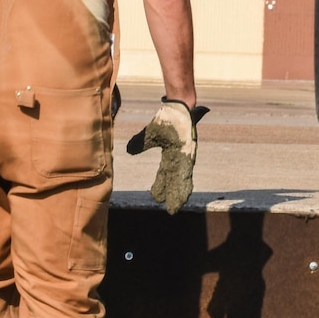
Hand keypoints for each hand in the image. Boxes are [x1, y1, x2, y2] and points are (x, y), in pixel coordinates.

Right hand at [125, 98, 207, 213]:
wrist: (176, 107)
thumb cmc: (166, 119)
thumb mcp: (149, 134)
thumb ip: (140, 144)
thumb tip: (128, 151)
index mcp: (170, 155)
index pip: (164, 174)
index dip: (161, 186)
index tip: (157, 198)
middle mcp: (179, 158)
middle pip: (174, 180)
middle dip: (172, 194)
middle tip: (171, 210)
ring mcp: (185, 155)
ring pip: (181, 177)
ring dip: (179, 191)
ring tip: (177, 205)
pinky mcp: (190, 150)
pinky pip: (187, 167)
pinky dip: (185, 179)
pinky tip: (186, 189)